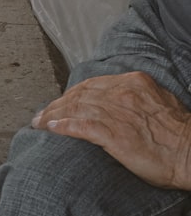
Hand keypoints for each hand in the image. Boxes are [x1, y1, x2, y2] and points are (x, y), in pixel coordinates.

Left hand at [32, 72, 190, 188]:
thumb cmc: (177, 133)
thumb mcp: (157, 102)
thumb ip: (134, 97)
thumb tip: (115, 101)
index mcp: (134, 82)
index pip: (91, 84)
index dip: (70, 94)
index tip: (59, 103)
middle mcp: (122, 93)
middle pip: (78, 95)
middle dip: (56, 104)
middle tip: (41, 114)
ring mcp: (117, 112)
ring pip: (74, 108)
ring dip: (52, 115)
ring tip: (39, 122)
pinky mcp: (113, 133)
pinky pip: (79, 126)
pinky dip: (61, 126)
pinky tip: (50, 128)